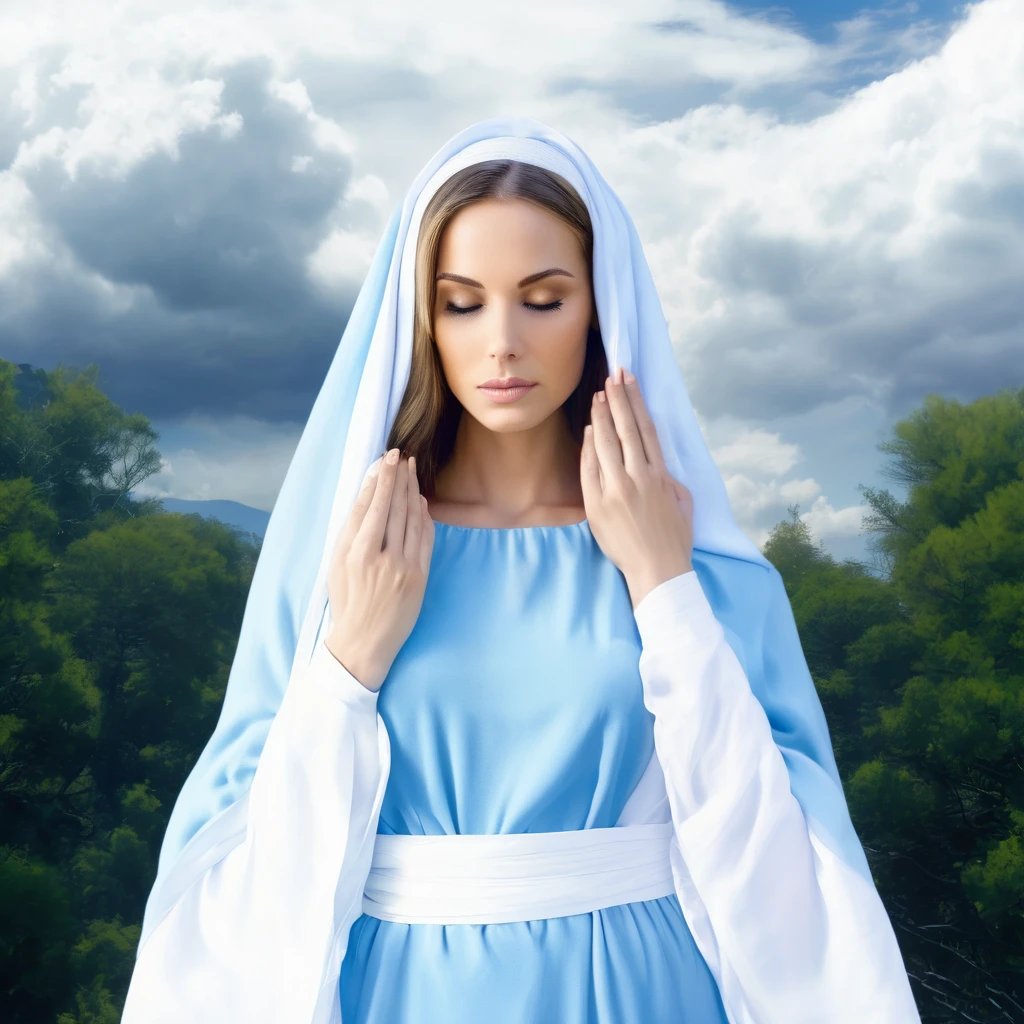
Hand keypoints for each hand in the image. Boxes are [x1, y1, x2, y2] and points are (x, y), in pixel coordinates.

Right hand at [324, 448, 434, 691]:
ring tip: (410, 470)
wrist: (364, 643)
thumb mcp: (337, 566)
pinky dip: (424, 517)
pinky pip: (425, 538)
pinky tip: (421, 500)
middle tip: (400, 455)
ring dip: (411, 491)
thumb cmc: (346, 602)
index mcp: (356, 554)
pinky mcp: (420, 577)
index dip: (379, 480)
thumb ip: (351, 532)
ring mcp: (404, 567)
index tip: (384, 459)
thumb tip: (366, 498)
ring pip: (411, 519)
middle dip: (397, 477)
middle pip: (393, 507)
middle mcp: (381, 558)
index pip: (370, 507)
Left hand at [581, 367, 693, 609]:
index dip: (637, 402)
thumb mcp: (683, 502)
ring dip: (601, 416)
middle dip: (619, 399)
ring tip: (599, 394)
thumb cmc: (674, 540)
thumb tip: (656, 464)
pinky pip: (590, 468)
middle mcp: (637, 477)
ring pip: (606, 443)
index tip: (630, 381)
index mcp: (660, 475)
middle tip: (613, 375)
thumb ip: (669, 479)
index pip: (646, 429)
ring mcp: (615, 490)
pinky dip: (589, 446)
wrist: (657, 571)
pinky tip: (589, 429)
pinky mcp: (597, 504)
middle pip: (625, 429)